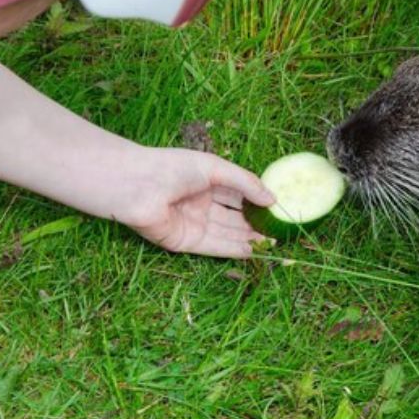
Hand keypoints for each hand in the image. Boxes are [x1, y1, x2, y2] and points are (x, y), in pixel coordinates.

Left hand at [114, 148, 274, 257]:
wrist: (138, 186)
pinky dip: (234, 249)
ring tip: (273, 242)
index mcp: (206, 182)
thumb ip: (245, 183)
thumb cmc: (173, 168)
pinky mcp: (185, 242)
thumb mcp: (216, 169)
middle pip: (234, 217)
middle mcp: (200, 204)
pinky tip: (253, 250)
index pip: (237, 194)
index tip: (278, 208)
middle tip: (280, 230)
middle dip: (255, 223)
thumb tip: (272, 199)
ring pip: (227, 233)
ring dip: (249, 238)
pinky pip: (214, 247)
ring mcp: (193, 224)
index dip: (257, 201)